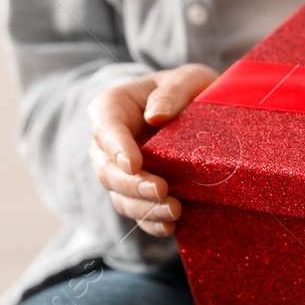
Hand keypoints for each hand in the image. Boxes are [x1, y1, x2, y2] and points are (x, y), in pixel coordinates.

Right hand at [86, 64, 217, 235]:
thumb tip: (155, 116)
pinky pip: (137, 213)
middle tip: (161, 189)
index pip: (105, 128)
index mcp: (111, 108)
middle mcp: (108, 144)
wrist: (200, 109)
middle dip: (132, 184)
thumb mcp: (187, 79)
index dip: (116, 147)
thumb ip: (172, 91)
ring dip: (144, 208)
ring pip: (120, 196)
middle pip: (108, 170)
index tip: (134, 163)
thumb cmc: (188, 89)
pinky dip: (151, 223)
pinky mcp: (137, 193)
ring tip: (174, 210)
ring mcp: (120, 171)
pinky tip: (170, 225)